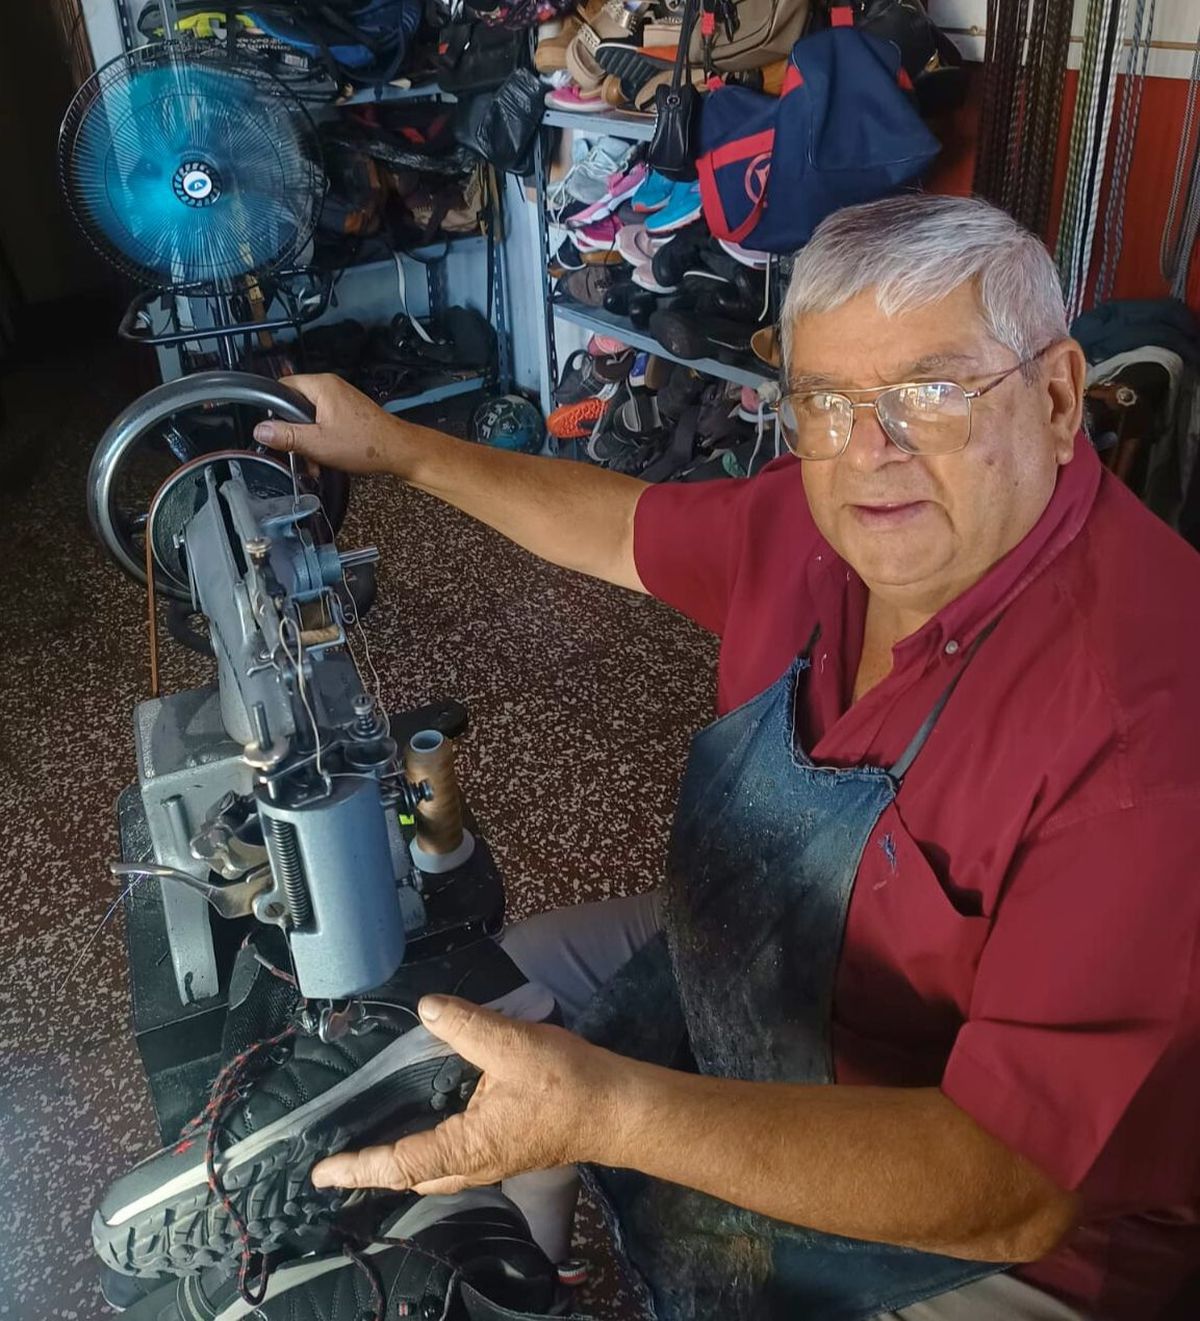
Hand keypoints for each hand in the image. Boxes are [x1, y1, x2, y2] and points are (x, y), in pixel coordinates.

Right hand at [253, 373, 406, 475]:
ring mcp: (341, 399)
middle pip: (295, 403)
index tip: (274, 429)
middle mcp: (331, 387)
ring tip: (313, 460)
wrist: (399, 451)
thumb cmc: (365, 444)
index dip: (274, 408)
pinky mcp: (348, 412)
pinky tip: (325, 458)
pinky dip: (322, 439)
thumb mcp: (317, 443)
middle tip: (296, 451)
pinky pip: (325, 422)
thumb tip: (260, 430)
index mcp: (321, 386)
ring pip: (310, 417)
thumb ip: (286, 435)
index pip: (282, 386)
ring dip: (308, 440)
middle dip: (293, 430)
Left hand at [310, 994, 631, 1194]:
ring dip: (405, 1164)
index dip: (359, 1167)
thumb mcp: (511, 1044)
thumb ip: (465, 1025)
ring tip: (378, 1147)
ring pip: (436, 1172)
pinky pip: (457, 1160)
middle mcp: (475, 1163)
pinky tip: (434, 1124)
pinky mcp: (508, 1148)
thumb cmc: (568, 1084)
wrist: (618, 1107)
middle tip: (344, 1162)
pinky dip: (432, 1152)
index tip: (324, 1172)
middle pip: (414, 1178)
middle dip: (377, 1172)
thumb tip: (426, 1008)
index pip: (400, 1163)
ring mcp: (494, 1159)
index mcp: (468, 1146)